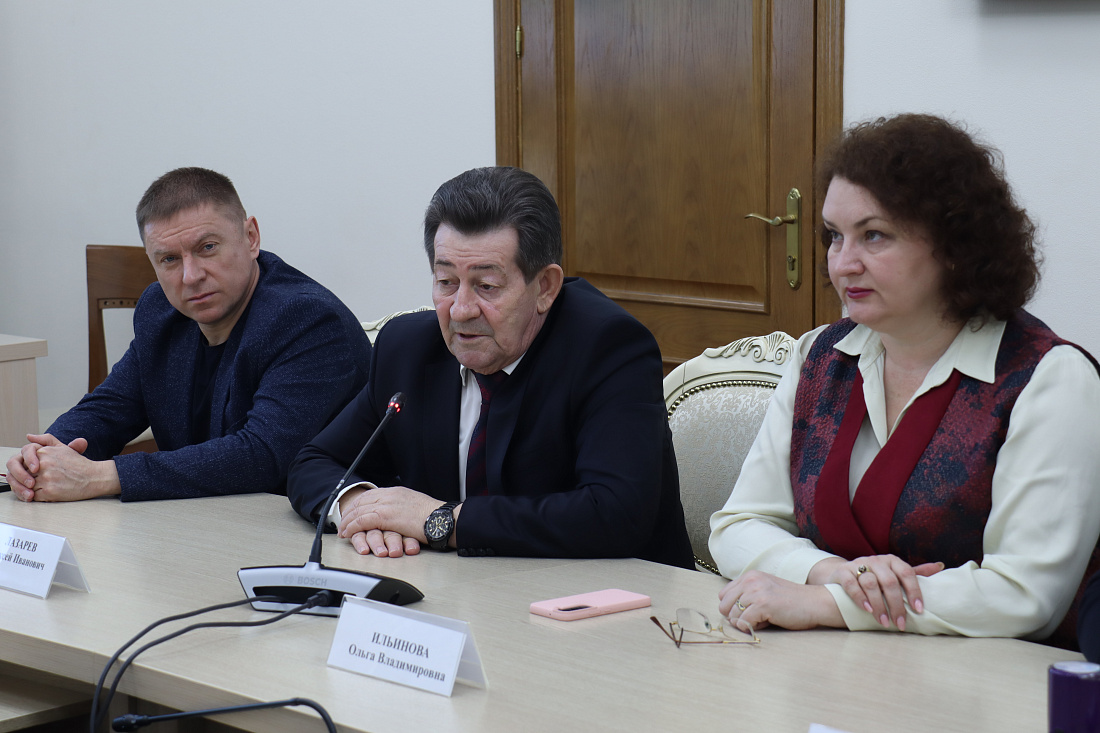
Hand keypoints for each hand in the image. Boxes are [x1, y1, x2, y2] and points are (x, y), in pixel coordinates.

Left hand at [8, 434, 119, 501]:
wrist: (94, 477)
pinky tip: (46, 494)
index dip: (25, 469)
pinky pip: (33, 497)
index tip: (33, 472)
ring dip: (30, 490)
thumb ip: (45, 440)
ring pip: (26, 486)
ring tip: (42, 488)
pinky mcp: (49, 491)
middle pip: (23, 474)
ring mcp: (46, 478)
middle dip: (25, 480)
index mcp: (44, 451)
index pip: (22, 460)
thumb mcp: (63, 447)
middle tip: (35, 482)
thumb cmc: (79, 464)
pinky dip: (36, 497)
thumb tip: (29, 436)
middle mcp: (43, 463)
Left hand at [337, 486, 451, 553]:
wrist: (442, 520)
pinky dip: (352, 527)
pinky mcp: (386, 516)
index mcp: (398, 491)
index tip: (352, 512)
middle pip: (362, 500)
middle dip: (349, 512)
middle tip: (343, 522)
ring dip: (348, 521)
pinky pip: (362, 520)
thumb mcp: (417, 507)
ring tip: (342, 530)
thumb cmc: (435, 518)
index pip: (371, 494)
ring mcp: (388, 504)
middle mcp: (390, 495)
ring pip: (359, 510)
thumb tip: (399, 515)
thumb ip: (404, 508)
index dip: (358, 504)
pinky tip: (348, 533)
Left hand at [718, 570, 843, 631]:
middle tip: (755, 618)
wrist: (814, 603)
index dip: (732, 608)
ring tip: (764, 618)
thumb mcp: (765, 591)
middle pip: (724, 606)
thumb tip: (729, 616)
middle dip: (736, 617)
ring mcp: (756, 591)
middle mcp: (750, 580)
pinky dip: (752, 628)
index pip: (723, 595)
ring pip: (733, 616)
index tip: (747, 612)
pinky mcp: (763, 604)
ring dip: (746, 623)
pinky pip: (744, 623)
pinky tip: (767, 622)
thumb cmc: (791, 601)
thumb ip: (747, 598)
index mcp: (749, 576)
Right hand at [807, 555, 943, 629]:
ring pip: (871, 584)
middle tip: (901, 624)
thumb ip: (915, 572)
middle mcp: (876, 560)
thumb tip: (940, 566)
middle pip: (889, 582)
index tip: (919, 610)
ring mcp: (858, 565)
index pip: (907, 573)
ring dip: (879, 606)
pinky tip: (868, 610)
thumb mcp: (894, 573)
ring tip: (884, 622)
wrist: (842, 573)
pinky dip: (860, 598)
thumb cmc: (875, 576)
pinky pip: (852, 585)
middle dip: (896, 605)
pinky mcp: (843, 572)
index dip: (914, 591)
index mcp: (892, 560)